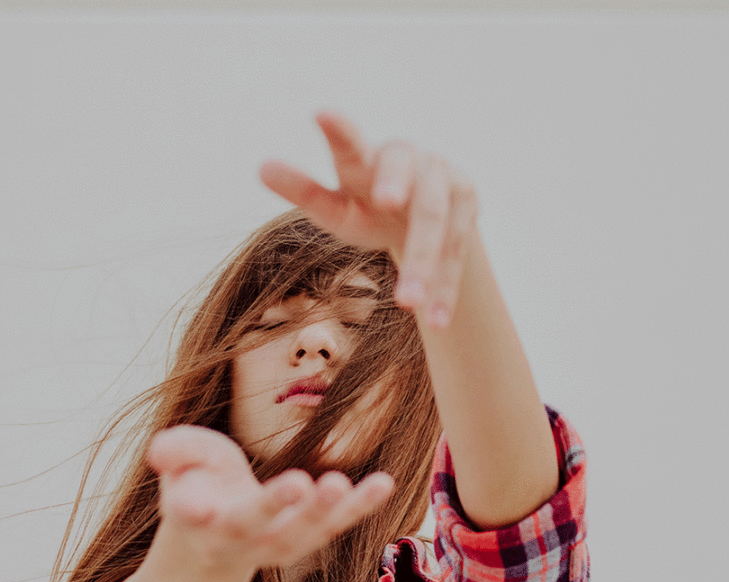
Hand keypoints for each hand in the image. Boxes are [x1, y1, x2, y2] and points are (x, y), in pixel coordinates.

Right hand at [147, 425, 394, 572]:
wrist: (217, 543)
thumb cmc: (200, 487)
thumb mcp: (180, 464)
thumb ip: (174, 452)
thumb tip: (159, 451)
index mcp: (198, 518)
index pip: (192, 514)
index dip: (193, 508)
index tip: (197, 504)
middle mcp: (237, 538)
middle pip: (257, 527)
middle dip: (276, 507)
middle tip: (300, 483)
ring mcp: (277, 543)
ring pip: (302, 534)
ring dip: (325, 512)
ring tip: (341, 484)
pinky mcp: (310, 536)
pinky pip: (338, 524)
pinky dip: (361, 507)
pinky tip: (384, 483)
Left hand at [260, 112, 478, 328]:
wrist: (424, 216)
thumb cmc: (367, 208)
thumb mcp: (336, 208)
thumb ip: (303, 190)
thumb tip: (260, 166)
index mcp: (369, 160)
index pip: (351, 146)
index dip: (339, 132)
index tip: (320, 113)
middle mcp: (413, 161)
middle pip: (405, 183)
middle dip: (400, 193)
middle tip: (385, 201)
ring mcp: (446, 180)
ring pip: (437, 225)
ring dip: (424, 267)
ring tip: (406, 304)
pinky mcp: (468, 204)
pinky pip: (457, 253)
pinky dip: (446, 288)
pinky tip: (435, 320)